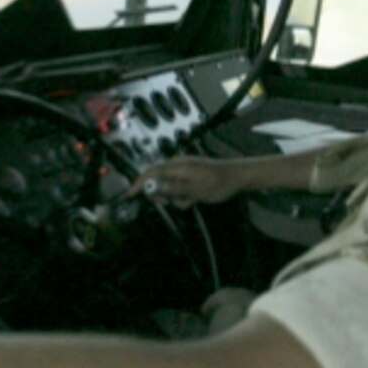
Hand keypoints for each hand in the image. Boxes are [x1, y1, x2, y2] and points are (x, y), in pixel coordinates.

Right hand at [127, 156, 244, 208]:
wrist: (237, 176)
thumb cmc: (217, 184)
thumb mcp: (194, 190)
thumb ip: (172, 188)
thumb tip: (152, 187)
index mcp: (177, 166)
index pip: (151, 172)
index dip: (139, 182)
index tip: (130, 194)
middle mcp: (178, 165)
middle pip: (158, 180)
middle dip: (164, 195)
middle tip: (174, 203)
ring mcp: (184, 169)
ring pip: (169, 186)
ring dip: (176, 197)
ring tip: (190, 201)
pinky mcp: (190, 174)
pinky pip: (179, 185)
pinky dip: (183, 194)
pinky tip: (194, 198)